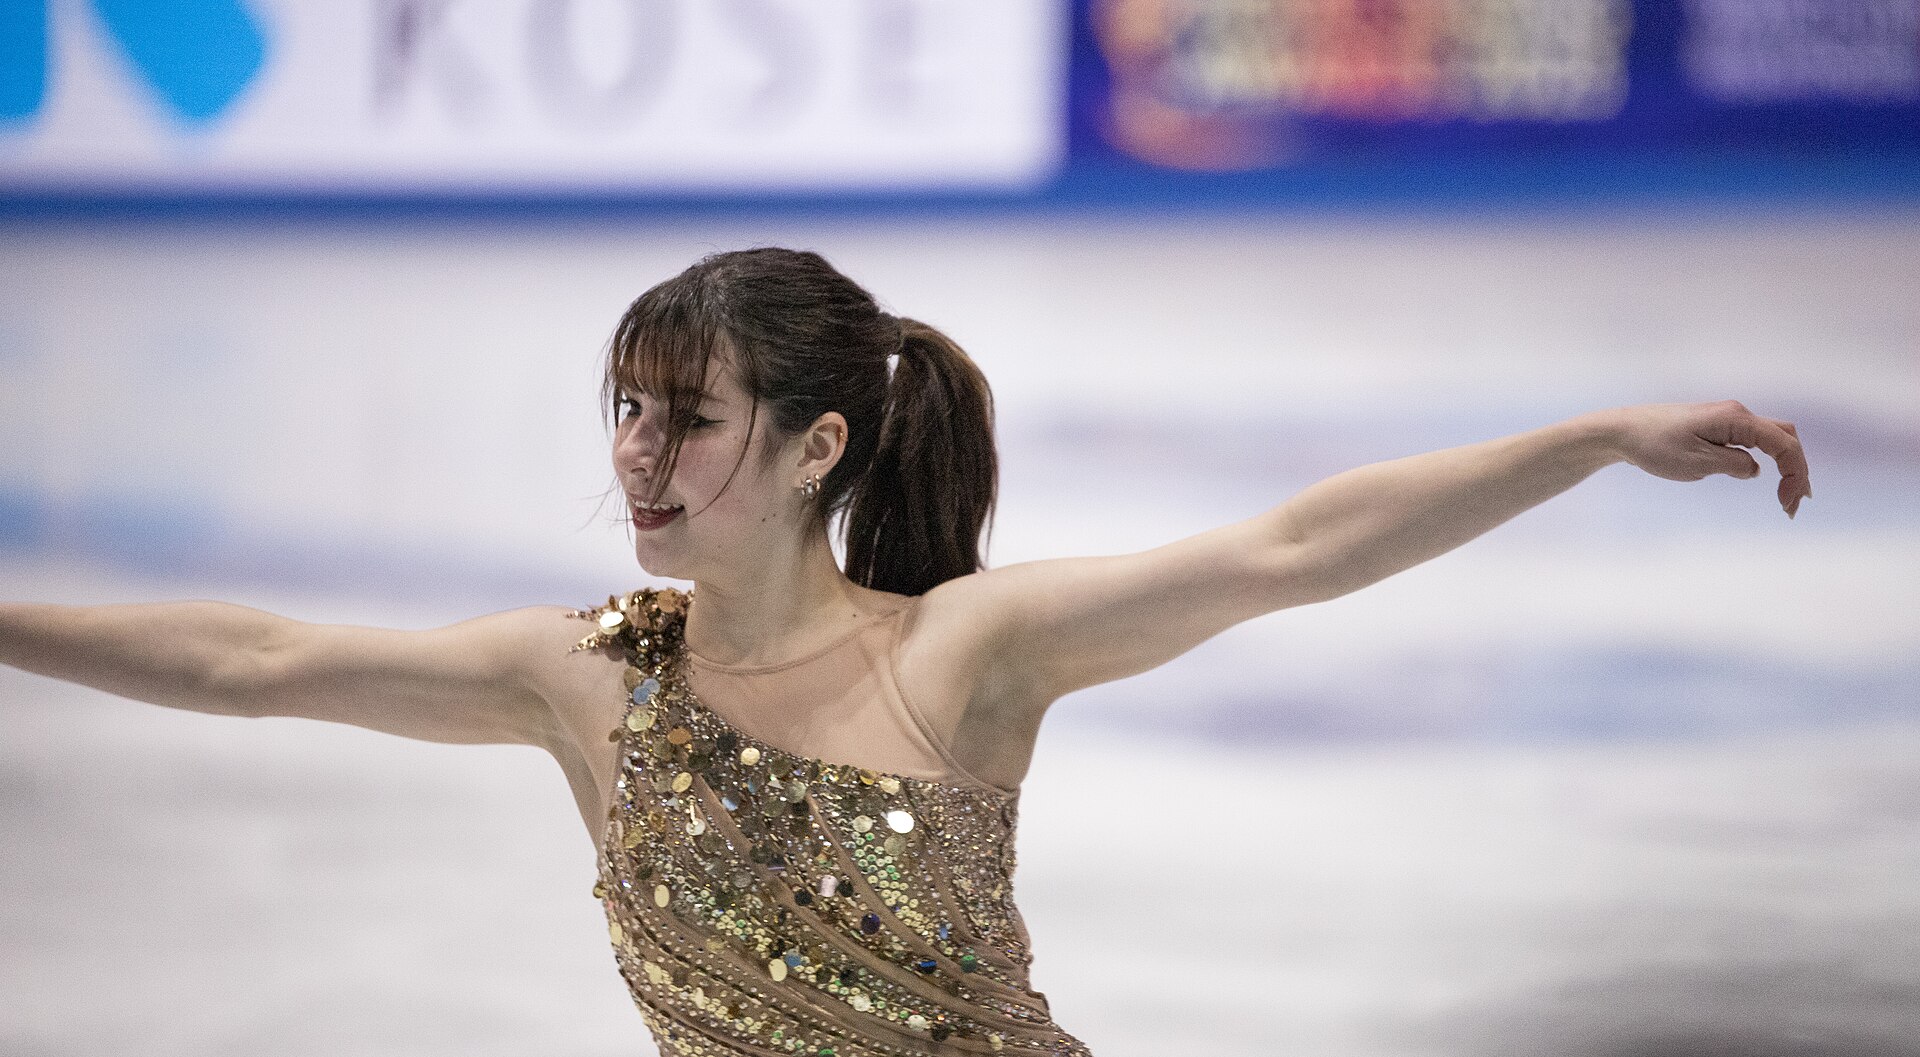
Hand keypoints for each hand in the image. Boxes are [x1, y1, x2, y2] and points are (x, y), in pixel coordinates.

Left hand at [1606, 400, 1811, 516]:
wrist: (1622, 432)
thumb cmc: (1655, 446)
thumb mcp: (1697, 463)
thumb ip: (1733, 465)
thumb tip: (1754, 470)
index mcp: (1737, 419)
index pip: (1784, 443)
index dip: (1795, 474)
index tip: (1787, 505)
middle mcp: (1737, 414)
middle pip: (1785, 437)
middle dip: (1797, 469)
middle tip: (1794, 505)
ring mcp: (1727, 420)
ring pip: (1772, 437)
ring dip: (1786, 464)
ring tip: (1789, 496)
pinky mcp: (1717, 428)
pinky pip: (1754, 441)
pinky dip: (1768, 459)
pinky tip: (1770, 477)